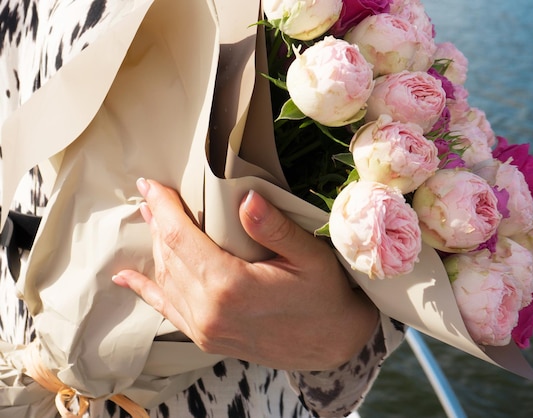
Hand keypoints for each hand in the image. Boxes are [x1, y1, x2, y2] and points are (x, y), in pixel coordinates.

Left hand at [113, 178, 377, 370]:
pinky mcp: (207, 339)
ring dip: (156, 247)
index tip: (150, 184)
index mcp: (231, 287)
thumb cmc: (325, 295)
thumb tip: (246, 198)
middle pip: (169, 257)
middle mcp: (210, 312)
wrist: (332, 343)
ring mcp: (205, 330)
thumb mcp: (310, 256)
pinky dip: (146, 290)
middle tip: (151, 195)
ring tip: (150, 220)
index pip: (181, 238)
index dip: (163, 207)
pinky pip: (167, 310)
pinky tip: (127, 278)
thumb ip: (274, 228)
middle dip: (157, 222)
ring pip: (165, 280)